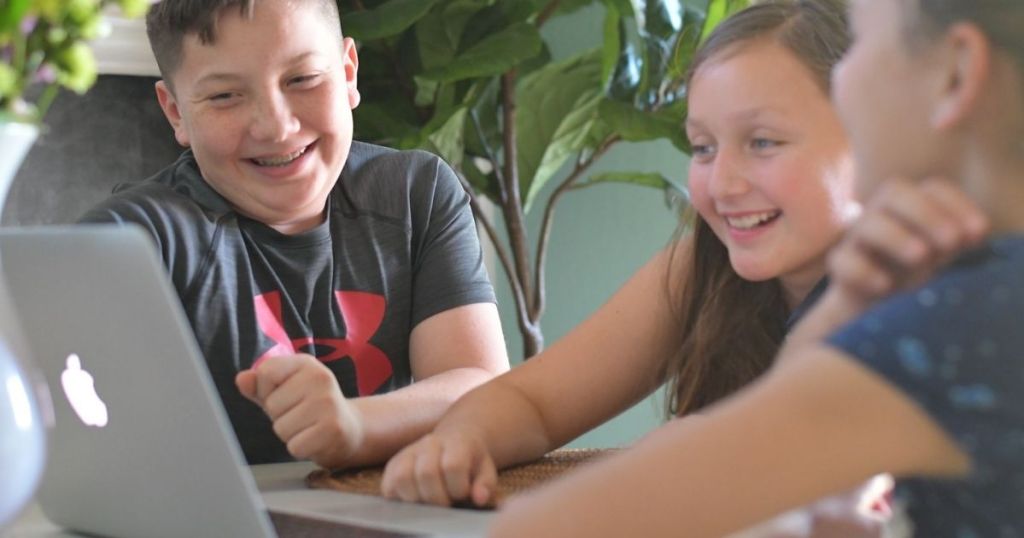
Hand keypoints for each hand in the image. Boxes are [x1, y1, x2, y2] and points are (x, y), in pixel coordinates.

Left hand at [235, 354, 364, 467]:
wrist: (350, 428)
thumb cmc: (310, 408)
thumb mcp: (285, 391)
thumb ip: (260, 385)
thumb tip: (242, 379)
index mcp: (306, 363)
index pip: (265, 372)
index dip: (266, 391)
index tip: (285, 396)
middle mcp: (320, 377)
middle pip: (272, 405)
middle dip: (280, 416)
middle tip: (302, 415)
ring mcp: (328, 403)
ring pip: (281, 428)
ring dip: (290, 434)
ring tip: (308, 427)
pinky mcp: (333, 429)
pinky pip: (295, 446)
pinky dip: (301, 448)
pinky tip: (315, 439)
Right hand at [381, 429, 496, 506]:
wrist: (455, 441)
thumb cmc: (471, 461)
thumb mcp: (486, 470)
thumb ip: (485, 484)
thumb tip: (479, 498)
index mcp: (456, 442)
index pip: (453, 466)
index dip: (458, 488)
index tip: (463, 493)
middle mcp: (429, 443)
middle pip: (426, 473)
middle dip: (438, 498)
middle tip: (446, 501)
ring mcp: (408, 452)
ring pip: (402, 478)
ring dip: (417, 498)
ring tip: (430, 500)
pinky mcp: (392, 465)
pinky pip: (388, 485)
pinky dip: (400, 498)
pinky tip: (416, 498)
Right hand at [828, 178, 987, 308]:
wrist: (875, 304)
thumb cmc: (915, 271)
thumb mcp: (942, 253)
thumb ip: (957, 239)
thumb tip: (974, 233)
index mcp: (912, 205)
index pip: (933, 188)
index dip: (958, 205)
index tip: (980, 233)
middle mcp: (882, 213)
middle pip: (895, 191)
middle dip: (926, 214)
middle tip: (951, 242)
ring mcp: (858, 238)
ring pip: (868, 223)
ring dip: (897, 237)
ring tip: (921, 257)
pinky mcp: (841, 265)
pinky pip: (842, 261)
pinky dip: (863, 272)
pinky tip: (885, 286)